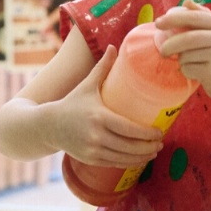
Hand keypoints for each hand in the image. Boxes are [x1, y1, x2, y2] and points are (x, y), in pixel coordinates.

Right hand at [49, 45, 165, 166]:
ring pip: (124, 158)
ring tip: (154, 151)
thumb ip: (102, 67)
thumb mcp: (87, 85)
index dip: (148, 134)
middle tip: (160, 142)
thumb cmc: (72, 103)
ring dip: (142, 157)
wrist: (49, 125)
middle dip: (149, 147)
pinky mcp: (90, 160)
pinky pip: (115, 164)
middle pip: (130, 146)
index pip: (130, 129)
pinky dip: (130, 163)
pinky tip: (139, 159)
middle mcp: (96, 135)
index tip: (159, 132)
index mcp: (99, 116)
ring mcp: (93, 150)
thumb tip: (113, 46)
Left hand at [154, 3, 210, 106]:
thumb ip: (204, 17)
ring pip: (186, 55)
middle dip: (170, 44)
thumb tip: (186, 2)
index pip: (194, 17)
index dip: (173, 19)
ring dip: (182, 61)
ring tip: (192, 64)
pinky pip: (188, 68)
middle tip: (163, 51)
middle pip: (188, 37)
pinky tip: (198, 74)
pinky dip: (187, 71)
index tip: (158, 23)